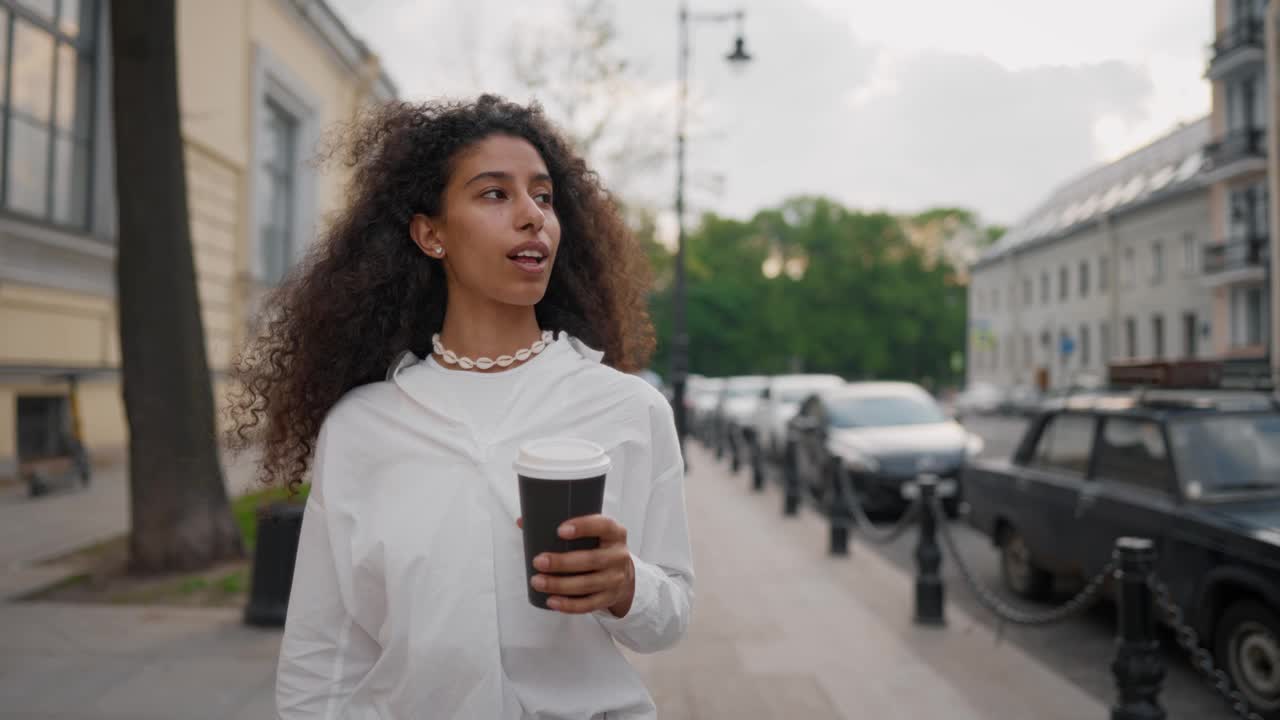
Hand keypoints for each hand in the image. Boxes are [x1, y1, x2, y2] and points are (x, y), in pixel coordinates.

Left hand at [515, 514, 635, 616]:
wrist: (622, 573)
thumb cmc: (597, 546)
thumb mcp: (591, 532)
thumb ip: (561, 525)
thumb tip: (523, 522)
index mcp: (615, 533)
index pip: (603, 526)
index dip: (583, 527)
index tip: (559, 530)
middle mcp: (619, 555)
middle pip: (591, 559)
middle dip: (562, 562)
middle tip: (538, 561)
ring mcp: (616, 578)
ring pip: (587, 584)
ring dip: (560, 585)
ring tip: (537, 581)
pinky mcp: (609, 598)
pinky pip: (589, 604)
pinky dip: (569, 604)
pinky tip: (552, 601)